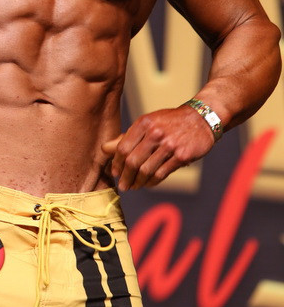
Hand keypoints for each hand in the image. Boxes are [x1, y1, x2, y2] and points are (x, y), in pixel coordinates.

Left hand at [101, 106, 215, 190]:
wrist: (201, 119)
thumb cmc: (169, 122)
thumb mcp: (148, 123)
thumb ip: (127, 137)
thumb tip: (105, 149)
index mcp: (144, 123)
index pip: (123, 147)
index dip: (117, 163)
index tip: (115, 172)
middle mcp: (155, 133)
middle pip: (133, 161)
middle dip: (126, 177)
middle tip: (123, 186)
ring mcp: (169, 145)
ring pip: (146, 170)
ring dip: (138, 182)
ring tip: (134, 187)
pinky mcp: (181, 156)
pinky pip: (162, 174)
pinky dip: (152, 182)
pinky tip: (148, 184)